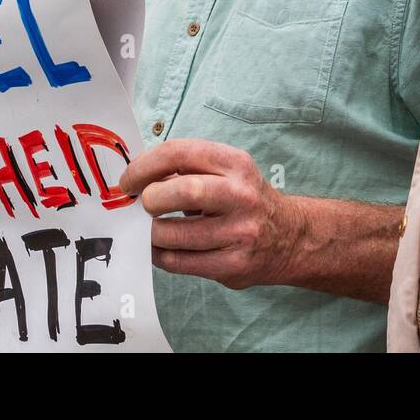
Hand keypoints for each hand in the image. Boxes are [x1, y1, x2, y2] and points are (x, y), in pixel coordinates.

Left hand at [118, 138, 305, 289]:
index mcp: (235, 164)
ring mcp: (239, 233)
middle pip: (181, 192)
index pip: (179, 154)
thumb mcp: (227, 172)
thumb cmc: (245, 200)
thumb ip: (187, 170)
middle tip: (145, 205)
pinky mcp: (233, 265)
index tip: (129, 181)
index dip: (144, 167)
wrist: (290, 237)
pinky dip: (161, 255)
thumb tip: (138, 178)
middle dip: (150, 200)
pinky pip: (179, 262)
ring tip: (156, 229)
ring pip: (174, 233)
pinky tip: (164, 248)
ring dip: (153, 232)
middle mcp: (241, 195)